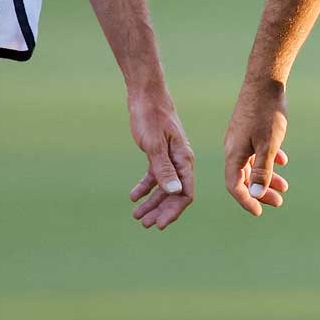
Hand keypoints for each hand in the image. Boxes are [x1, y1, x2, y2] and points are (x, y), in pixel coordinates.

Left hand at [125, 86, 195, 229]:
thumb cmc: (151, 115)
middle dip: (160, 210)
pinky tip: (134, 196)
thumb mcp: (154, 144)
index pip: (185, 193)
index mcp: (184, 159)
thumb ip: (163, 169)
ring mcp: (169, 158)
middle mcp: (180, 161)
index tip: (160, 224)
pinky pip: (154, 176)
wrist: (146, 94)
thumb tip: (174, 193)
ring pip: (163, 187)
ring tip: (137, 215)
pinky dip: (145, 187)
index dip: (173, 211)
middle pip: (174, 194)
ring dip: (152, 202)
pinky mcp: (158, 153)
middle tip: (145, 224)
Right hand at [222, 78, 292, 216]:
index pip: (234, 185)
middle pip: (243, 177)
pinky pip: (256, 151)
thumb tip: (255, 194)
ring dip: (266, 177)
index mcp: (234, 153)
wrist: (265, 81)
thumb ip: (262, 170)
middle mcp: (233, 147)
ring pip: (251, 164)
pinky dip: (268, 160)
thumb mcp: (268, 145)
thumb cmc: (267, 113)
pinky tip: (282, 162)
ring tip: (284, 187)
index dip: (246, 201)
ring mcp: (240, 137)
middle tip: (279, 202)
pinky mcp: (248, 129)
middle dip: (260, 192)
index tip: (260, 212)